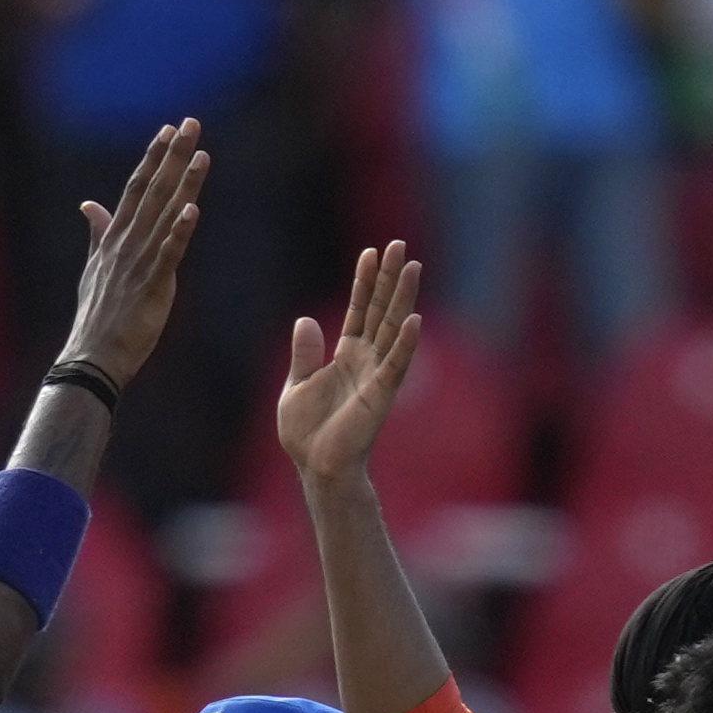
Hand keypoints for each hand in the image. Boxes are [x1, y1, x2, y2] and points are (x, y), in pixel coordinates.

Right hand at [48, 119, 211, 386]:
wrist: (92, 356)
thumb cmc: (97, 316)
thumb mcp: (94, 267)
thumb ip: (97, 233)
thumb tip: (89, 205)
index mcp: (115, 238)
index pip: (136, 187)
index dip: (153, 157)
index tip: (168, 130)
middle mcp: (127, 243)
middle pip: (153, 190)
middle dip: (173, 156)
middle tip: (191, 124)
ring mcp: (139, 262)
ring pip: (165, 214)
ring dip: (184, 183)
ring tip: (201, 155)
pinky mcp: (152, 285)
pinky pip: (169, 252)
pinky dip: (180, 230)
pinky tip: (193, 209)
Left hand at [276, 243, 425, 487]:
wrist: (316, 467)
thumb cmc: (307, 433)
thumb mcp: (296, 386)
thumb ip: (304, 354)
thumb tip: (306, 321)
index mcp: (345, 356)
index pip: (358, 310)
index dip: (364, 282)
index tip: (370, 252)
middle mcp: (365, 360)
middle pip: (380, 310)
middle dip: (389, 278)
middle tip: (399, 245)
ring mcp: (376, 375)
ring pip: (393, 329)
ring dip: (403, 299)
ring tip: (413, 267)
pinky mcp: (381, 395)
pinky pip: (395, 365)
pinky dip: (406, 344)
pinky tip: (415, 320)